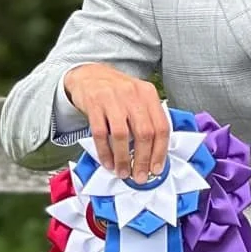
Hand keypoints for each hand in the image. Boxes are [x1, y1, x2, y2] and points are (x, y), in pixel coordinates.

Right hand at [63, 64, 168, 182]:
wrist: (89, 74)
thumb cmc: (117, 93)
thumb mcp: (138, 99)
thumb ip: (148, 121)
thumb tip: (154, 156)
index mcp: (148, 94)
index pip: (161, 127)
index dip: (161, 152)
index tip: (157, 169)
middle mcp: (132, 94)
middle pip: (144, 132)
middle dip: (142, 159)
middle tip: (139, 176)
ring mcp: (112, 98)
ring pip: (122, 135)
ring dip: (123, 158)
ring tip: (122, 172)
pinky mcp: (93, 104)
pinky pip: (100, 133)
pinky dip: (105, 152)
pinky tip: (108, 162)